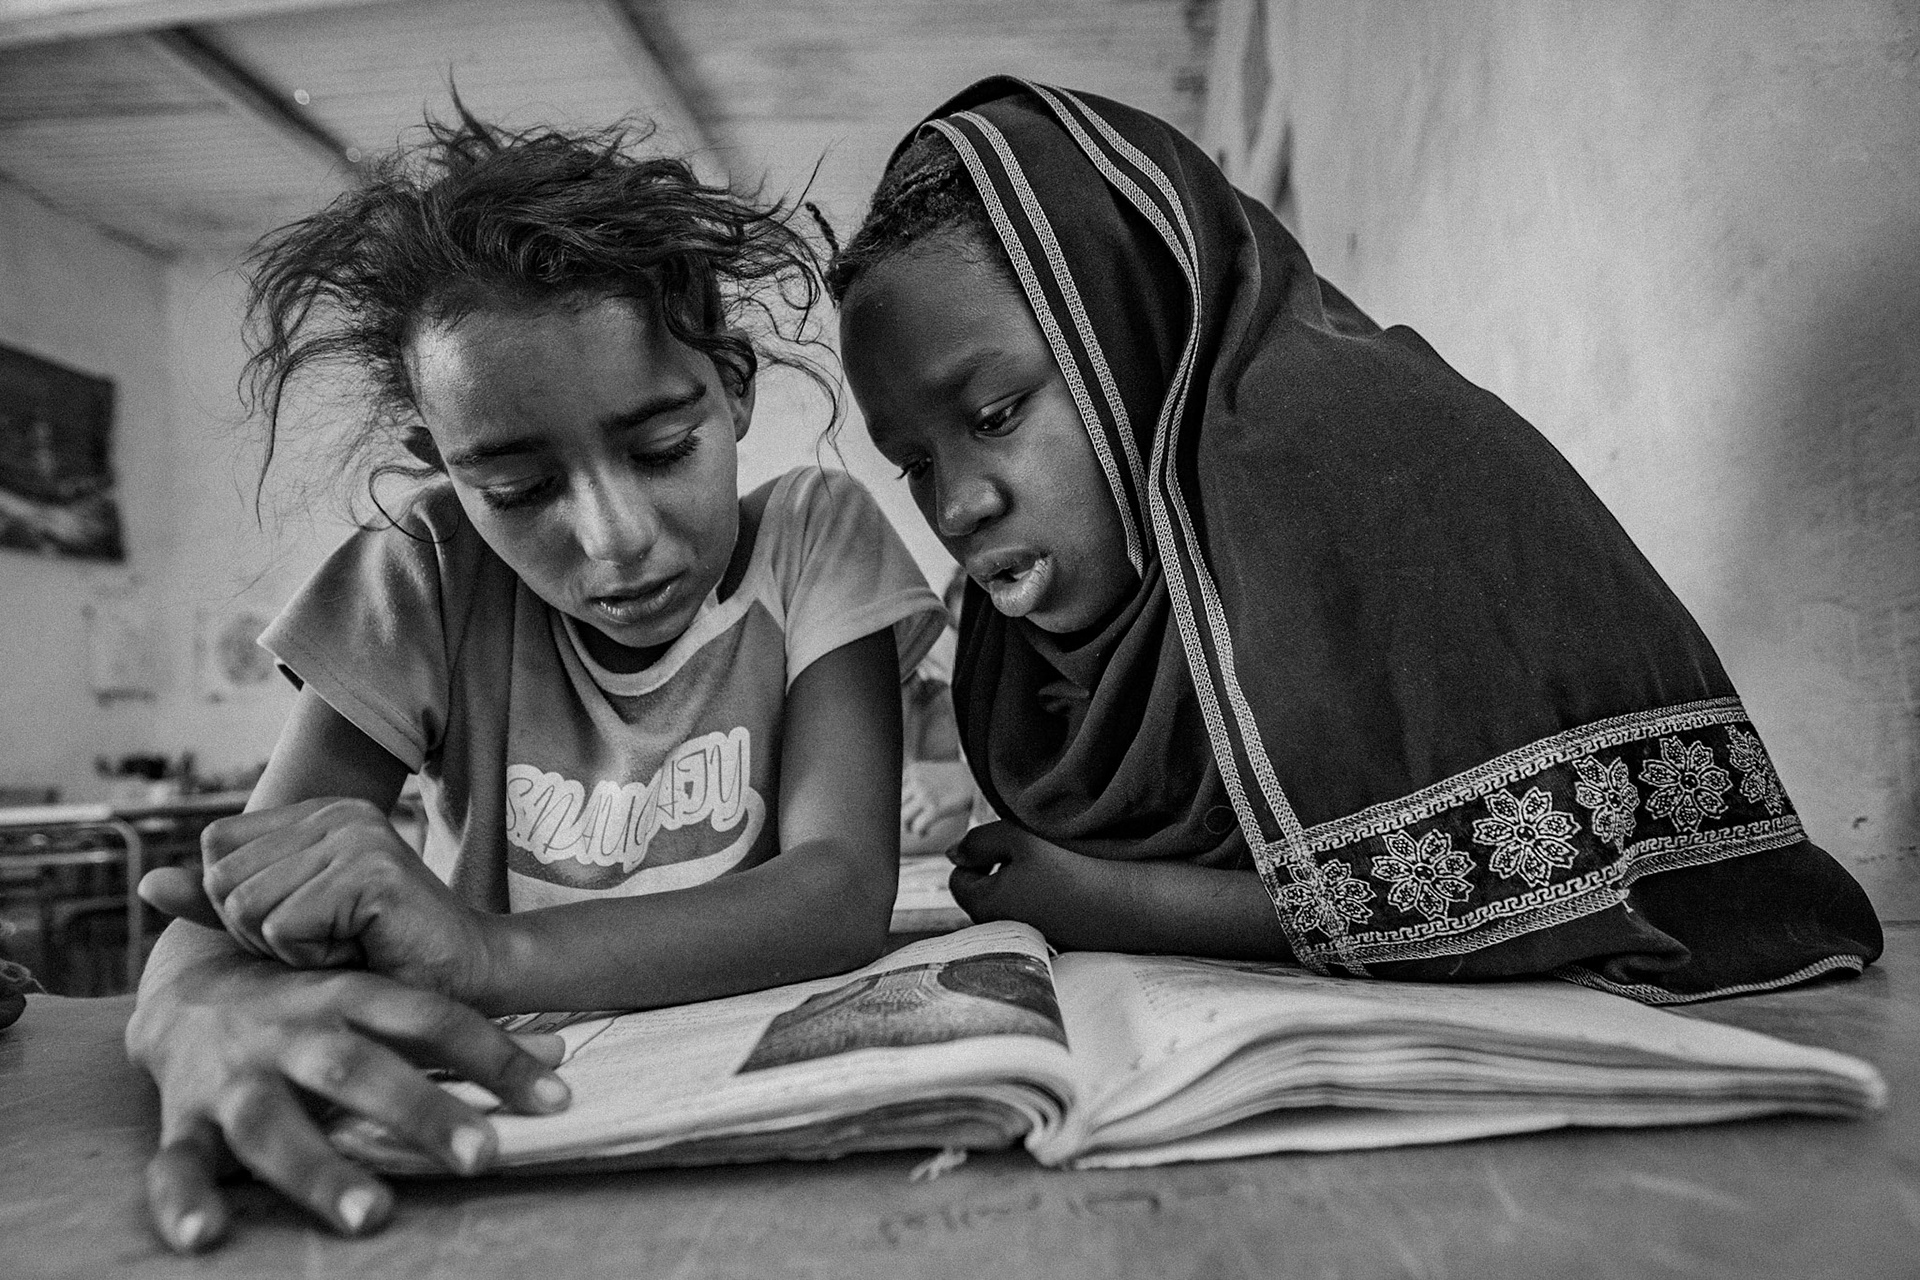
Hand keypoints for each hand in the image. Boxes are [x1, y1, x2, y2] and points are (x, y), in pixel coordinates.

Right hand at [127, 941, 570, 1252]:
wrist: (183, 996)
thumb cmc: (306, 1008)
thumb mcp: (379, 1004)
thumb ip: (459, 1034)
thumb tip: (559, 1056)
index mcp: (345, 996)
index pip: (432, 1019)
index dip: (494, 1056)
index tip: (555, 1098)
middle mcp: (291, 1033)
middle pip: (358, 1068)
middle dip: (422, 1111)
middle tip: (484, 1157)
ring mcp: (233, 1079)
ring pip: (274, 1125)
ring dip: (321, 1171)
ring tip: (373, 1215)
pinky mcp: (182, 1122)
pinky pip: (175, 1165)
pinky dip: (185, 1200)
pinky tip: (205, 1237)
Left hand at [140, 798, 495, 1003]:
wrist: (467, 980)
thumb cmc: (379, 958)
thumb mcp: (285, 930)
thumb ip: (220, 903)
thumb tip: (147, 883)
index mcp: (316, 813)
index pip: (215, 849)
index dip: (240, 904)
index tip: (306, 924)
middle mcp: (336, 811)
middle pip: (222, 880)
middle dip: (259, 933)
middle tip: (327, 942)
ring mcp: (355, 835)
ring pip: (246, 907)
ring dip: (287, 951)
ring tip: (345, 945)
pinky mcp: (369, 870)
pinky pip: (282, 928)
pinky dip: (312, 959)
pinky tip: (361, 950)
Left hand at [900, 760, 975, 853]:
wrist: (979, 778)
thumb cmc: (956, 779)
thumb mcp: (931, 772)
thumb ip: (914, 782)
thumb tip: (898, 804)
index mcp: (913, 770)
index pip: (892, 791)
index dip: (894, 806)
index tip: (899, 813)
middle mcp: (916, 780)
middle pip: (895, 805)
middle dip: (901, 817)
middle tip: (910, 823)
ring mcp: (925, 793)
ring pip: (903, 817)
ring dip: (909, 826)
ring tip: (918, 828)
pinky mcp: (935, 807)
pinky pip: (917, 826)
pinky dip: (920, 832)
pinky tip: (926, 831)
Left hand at [947, 821, 1124, 946]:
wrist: (1133, 904)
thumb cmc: (1073, 866)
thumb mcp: (1019, 838)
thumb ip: (979, 841)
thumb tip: (953, 853)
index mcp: (985, 907)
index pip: (959, 877)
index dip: (980, 853)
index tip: (1011, 844)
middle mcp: (1003, 932)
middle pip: (987, 891)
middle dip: (1002, 869)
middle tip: (1037, 854)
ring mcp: (1033, 941)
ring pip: (1016, 902)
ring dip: (1028, 884)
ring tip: (1059, 870)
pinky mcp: (1060, 943)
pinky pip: (1042, 915)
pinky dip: (1052, 900)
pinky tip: (1075, 889)